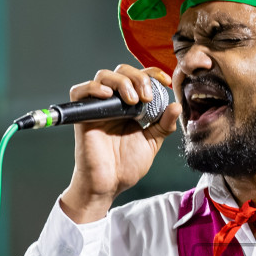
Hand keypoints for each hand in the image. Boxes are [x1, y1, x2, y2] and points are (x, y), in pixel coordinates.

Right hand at [60, 64, 181, 222]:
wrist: (109, 184)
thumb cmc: (126, 166)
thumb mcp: (152, 143)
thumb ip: (164, 125)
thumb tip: (176, 105)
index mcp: (130, 106)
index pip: (139, 77)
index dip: (152, 73)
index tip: (165, 81)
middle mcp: (113, 103)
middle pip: (122, 71)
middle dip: (138, 77)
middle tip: (147, 96)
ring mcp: (97, 107)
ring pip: (103, 75)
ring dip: (121, 82)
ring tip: (132, 100)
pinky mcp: (82, 115)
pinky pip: (80, 91)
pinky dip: (93, 87)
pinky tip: (107, 95)